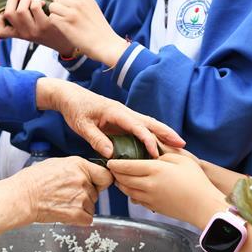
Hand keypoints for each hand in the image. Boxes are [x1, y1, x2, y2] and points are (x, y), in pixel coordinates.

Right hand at [0, 0, 74, 55]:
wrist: (69, 42)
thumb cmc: (49, 31)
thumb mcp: (33, 30)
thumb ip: (23, 19)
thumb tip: (14, 0)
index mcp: (19, 35)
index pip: (0, 32)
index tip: (7, 12)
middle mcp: (25, 34)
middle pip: (9, 13)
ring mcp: (35, 30)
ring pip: (21, 9)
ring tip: (34, 0)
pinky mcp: (47, 25)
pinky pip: (36, 6)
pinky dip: (38, 0)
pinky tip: (44, 3)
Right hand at [0, 156, 112, 235]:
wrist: (22, 197)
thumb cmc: (34, 180)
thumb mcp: (58, 163)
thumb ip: (77, 168)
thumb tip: (88, 174)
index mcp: (79, 165)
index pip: (105, 175)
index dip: (101, 181)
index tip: (96, 185)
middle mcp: (83, 180)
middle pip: (96, 193)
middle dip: (86, 195)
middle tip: (68, 195)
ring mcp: (80, 197)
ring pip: (91, 206)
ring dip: (81, 207)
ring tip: (63, 203)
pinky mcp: (76, 214)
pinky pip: (87, 219)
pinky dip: (79, 219)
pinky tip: (65, 213)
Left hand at [36, 78, 183, 158]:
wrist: (70, 97)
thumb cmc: (76, 110)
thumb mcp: (82, 126)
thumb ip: (96, 139)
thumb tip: (112, 154)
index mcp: (116, 112)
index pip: (137, 126)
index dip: (148, 140)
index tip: (156, 152)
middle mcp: (124, 112)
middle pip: (149, 122)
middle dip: (166, 132)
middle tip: (181, 143)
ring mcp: (125, 115)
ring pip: (148, 123)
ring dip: (163, 132)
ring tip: (177, 143)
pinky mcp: (122, 120)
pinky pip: (141, 127)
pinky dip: (153, 134)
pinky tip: (160, 143)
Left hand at [48, 0, 129, 66]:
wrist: (105, 45)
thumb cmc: (100, 32)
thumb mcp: (93, 11)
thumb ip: (81, 6)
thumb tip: (66, 4)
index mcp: (86, 0)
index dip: (61, 2)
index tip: (62, 10)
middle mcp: (78, 4)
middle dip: (57, 7)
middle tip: (61, 17)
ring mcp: (71, 13)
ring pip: (52, 7)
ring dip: (55, 15)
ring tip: (61, 23)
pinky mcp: (66, 24)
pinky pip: (52, 18)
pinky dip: (54, 23)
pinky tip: (62, 29)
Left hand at [108, 154, 226, 225]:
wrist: (203, 206)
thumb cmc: (196, 180)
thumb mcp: (181, 159)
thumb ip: (163, 151)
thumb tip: (152, 147)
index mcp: (154, 170)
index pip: (126, 166)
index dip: (115, 163)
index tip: (110, 160)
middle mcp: (148, 185)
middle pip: (123, 179)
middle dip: (115, 173)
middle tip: (112, 167)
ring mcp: (149, 198)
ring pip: (127, 191)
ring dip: (121, 184)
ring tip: (120, 177)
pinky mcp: (153, 207)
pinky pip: (135, 199)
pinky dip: (130, 193)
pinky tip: (133, 188)